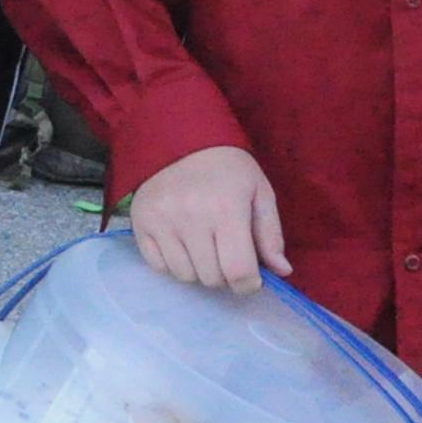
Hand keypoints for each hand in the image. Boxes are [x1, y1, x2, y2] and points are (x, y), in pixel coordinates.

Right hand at [126, 146, 287, 296]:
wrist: (179, 138)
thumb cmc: (227, 168)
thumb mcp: (259, 192)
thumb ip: (271, 234)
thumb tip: (281, 271)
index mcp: (226, 208)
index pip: (238, 272)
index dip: (248, 285)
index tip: (250, 278)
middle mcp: (190, 217)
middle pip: (212, 278)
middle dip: (225, 274)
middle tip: (226, 253)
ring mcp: (161, 222)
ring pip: (185, 276)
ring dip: (199, 270)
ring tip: (203, 246)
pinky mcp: (140, 224)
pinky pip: (159, 267)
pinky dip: (174, 263)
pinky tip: (181, 243)